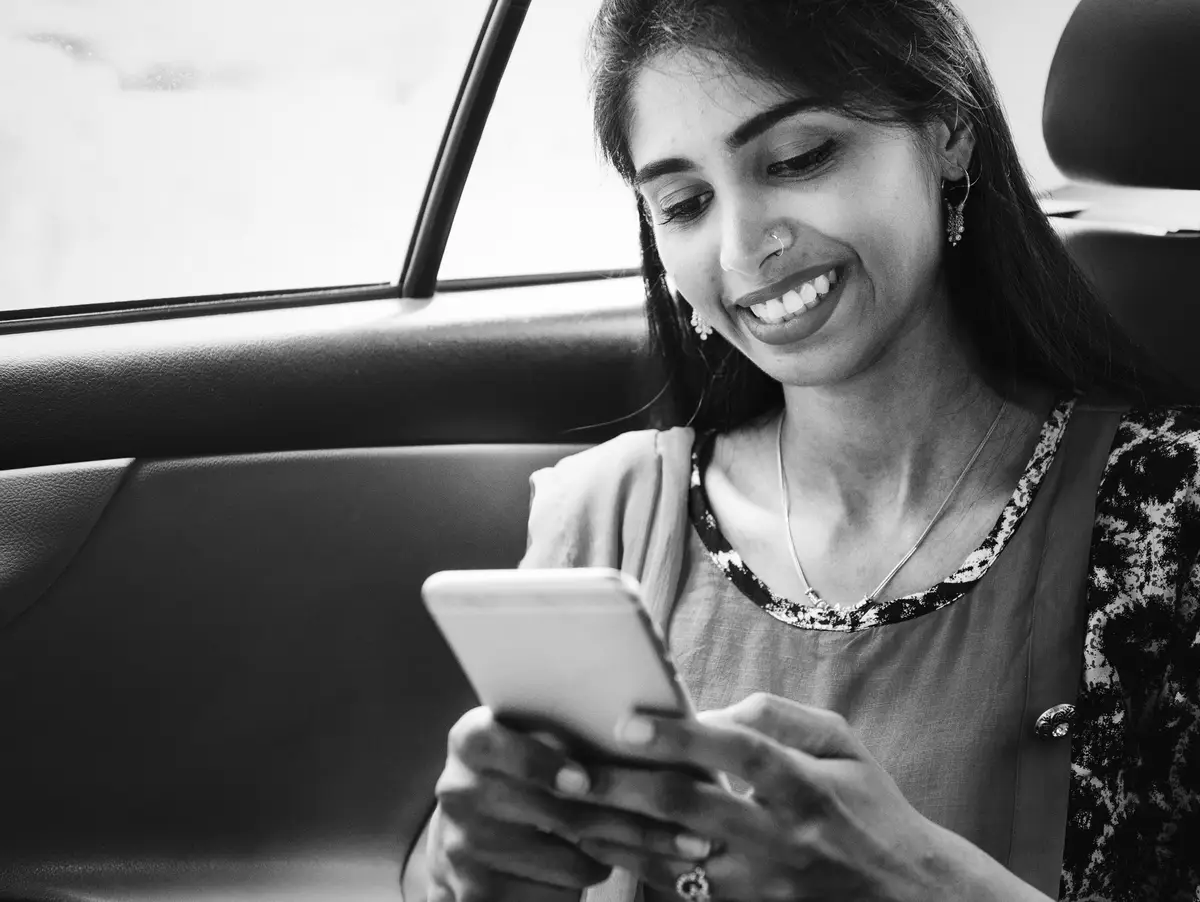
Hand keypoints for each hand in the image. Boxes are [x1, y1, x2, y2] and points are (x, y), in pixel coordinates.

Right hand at [426, 706, 717, 900]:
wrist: (469, 832)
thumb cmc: (527, 771)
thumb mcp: (536, 735)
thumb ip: (579, 720)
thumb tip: (691, 698)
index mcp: (472, 739)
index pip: (496, 744)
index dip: (540, 764)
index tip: (584, 781)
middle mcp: (459, 789)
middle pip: (557, 813)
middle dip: (634, 823)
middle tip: (693, 835)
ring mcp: (464, 844)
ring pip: (569, 857)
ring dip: (625, 853)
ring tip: (663, 845)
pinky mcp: (476, 890)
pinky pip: (557, 890)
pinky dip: (594, 876)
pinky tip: (615, 864)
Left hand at [555, 693, 958, 901]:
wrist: (910, 896)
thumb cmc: (869, 807)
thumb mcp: (841, 745)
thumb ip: (777, 718)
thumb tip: (708, 710)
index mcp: (805, 785)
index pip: (737, 753)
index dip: (679, 736)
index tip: (625, 721)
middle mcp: (780, 837)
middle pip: (689, 808)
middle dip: (622, 786)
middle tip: (568, 767)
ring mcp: (762, 884)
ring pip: (672, 858)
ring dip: (613, 831)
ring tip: (566, 804)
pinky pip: (680, 892)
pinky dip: (635, 866)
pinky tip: (599, 842)